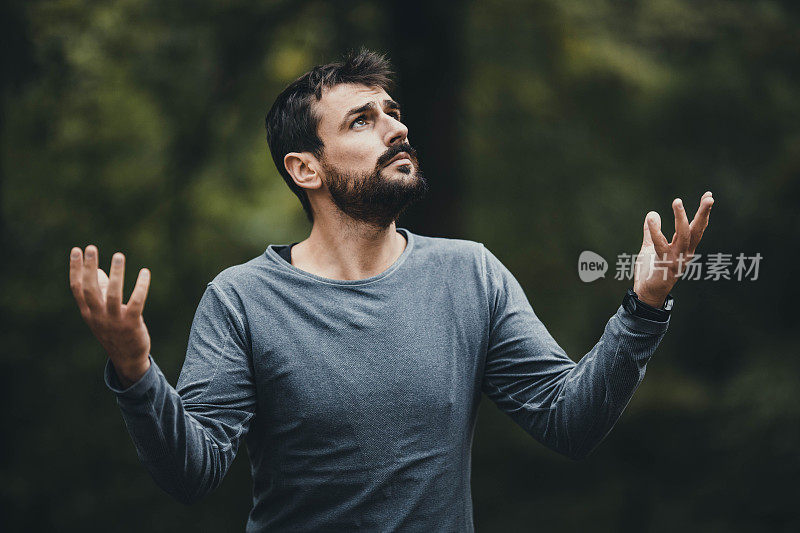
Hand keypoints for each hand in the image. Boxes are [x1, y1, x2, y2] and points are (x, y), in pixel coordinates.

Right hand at [69, 245, 151, 386]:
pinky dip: (141, 286)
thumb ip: (101, 292)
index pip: (77, 288)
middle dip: (89, 267)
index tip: (76, 250)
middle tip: (91, 247)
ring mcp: (114, 321)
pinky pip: (137, 302)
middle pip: (90, 289)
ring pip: (113, 294)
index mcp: (88, 312)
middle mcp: (98, 316)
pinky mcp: (132, 324)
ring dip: (116, 274)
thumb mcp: (102, 313)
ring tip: (118, 256)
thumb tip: (99, 270)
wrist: (127, 359)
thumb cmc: (115, 331)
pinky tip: (145, 272)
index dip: (75, 269)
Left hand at [633, 191, 714, 306]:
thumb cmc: (650, 272)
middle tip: (709, 197)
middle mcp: (685, 253)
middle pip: (697, 231)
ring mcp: (677, 259)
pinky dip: (656, 231)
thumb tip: (651, 213)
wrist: (646, 294)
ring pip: (683, 236)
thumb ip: (650, 232)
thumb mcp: (650, 248)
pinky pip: (661, 245)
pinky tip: (652, 217)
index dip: (703, 213)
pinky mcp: (665, 265)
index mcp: (685, 249)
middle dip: (703, 214)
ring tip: (678, 201)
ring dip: (681, 218)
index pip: (697, 228)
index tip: (708, 196)